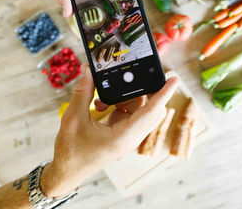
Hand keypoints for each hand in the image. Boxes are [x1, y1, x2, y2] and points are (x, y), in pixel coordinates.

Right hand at [40, 64, 178, 196]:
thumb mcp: (73, 118)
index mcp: (124, 136)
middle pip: (149, 108)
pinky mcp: (121, 133)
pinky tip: (100, 105)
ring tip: (101, 99)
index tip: (174, 79)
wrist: (67, 171)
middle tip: (137, 74)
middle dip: (144, 90)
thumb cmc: (71, 151)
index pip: (151, 111)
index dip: (163, 94)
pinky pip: (128, 113)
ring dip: (123, 98)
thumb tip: (89, 71)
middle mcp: (130, 136)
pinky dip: (117, 104)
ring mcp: (127, 135)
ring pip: (138, 109)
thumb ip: (83, 92)